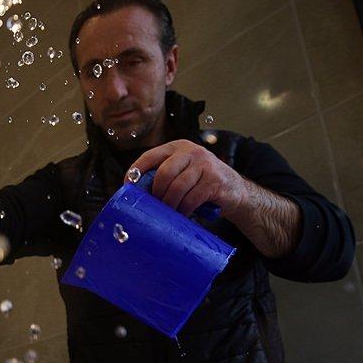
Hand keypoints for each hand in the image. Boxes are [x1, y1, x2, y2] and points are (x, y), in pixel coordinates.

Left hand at [125, 140, 247, 216]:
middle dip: (156, 192)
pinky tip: (182, 215)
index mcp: (177, 147)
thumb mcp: (183, 173)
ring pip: (177, 187)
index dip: (136, 171)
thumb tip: (137, 193)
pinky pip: (191, 199)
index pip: (150, 156)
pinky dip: (183, 210)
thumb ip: (165, 176)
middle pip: (164, 173)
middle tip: (154, 205)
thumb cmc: (202, 184)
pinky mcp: (214, 180)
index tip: (128, 186)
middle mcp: (191, 151)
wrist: (235, 190)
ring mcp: (204, 164)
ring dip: (169, 204)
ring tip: (168, 213)